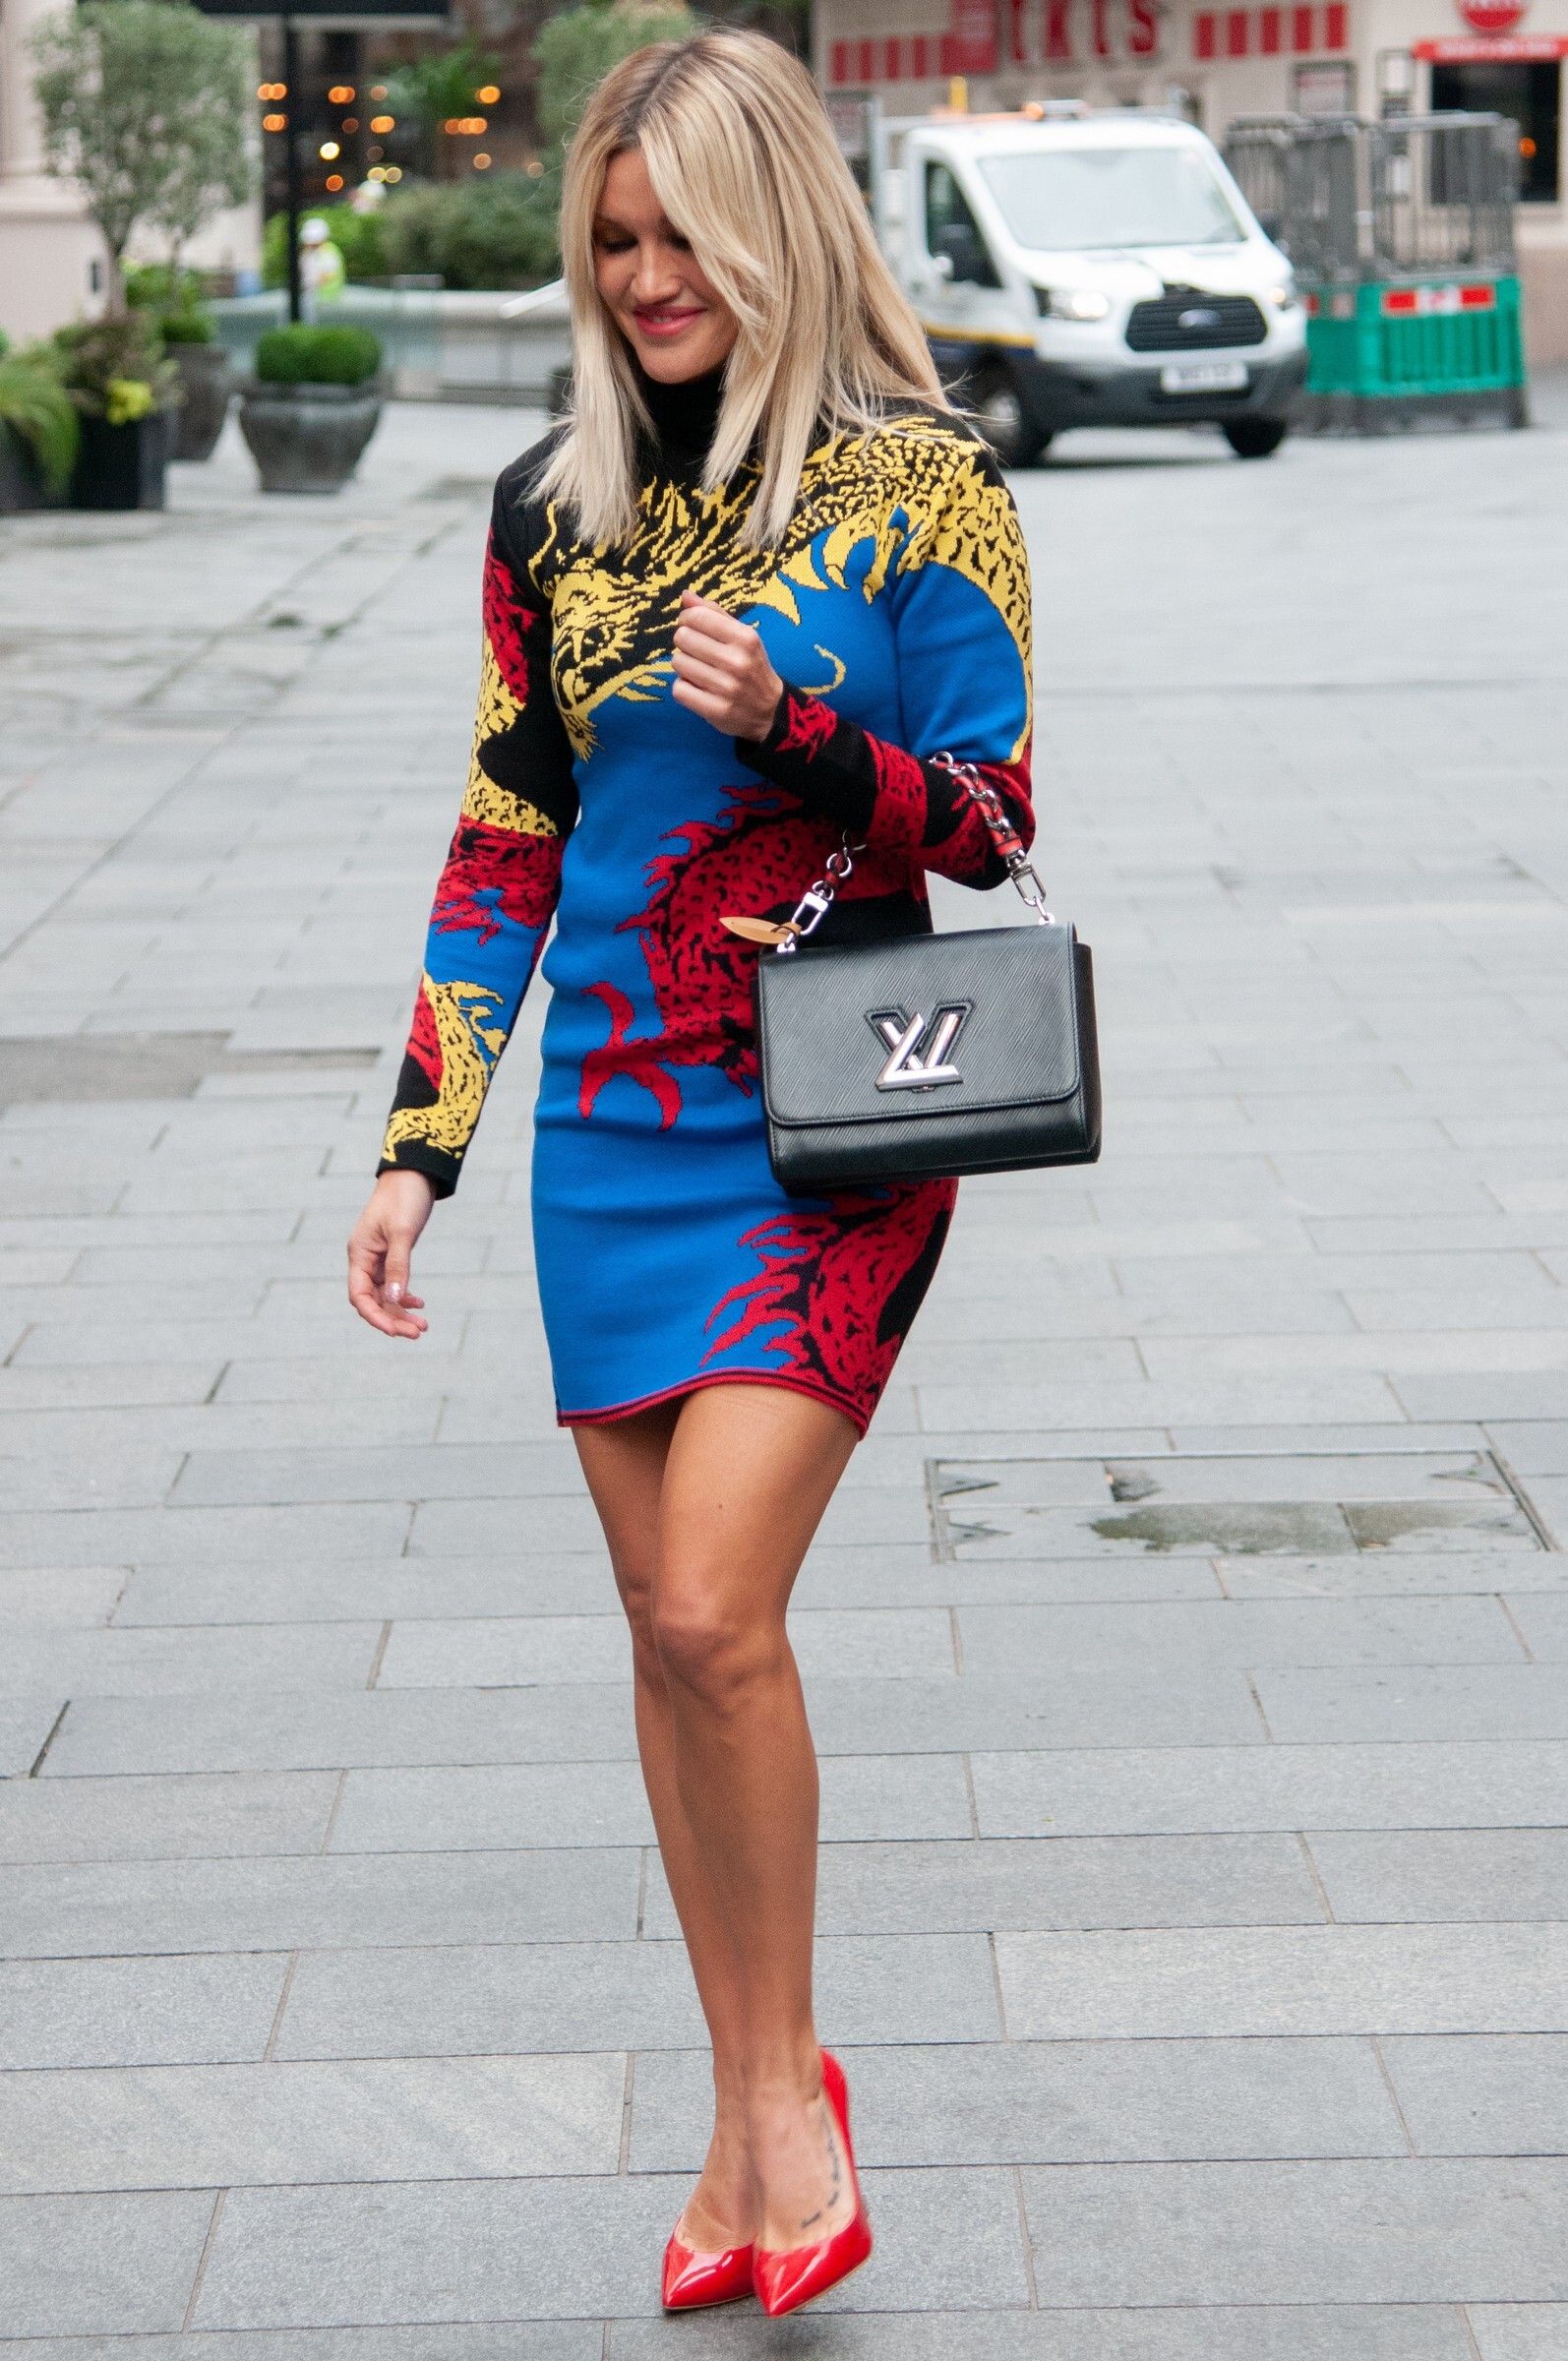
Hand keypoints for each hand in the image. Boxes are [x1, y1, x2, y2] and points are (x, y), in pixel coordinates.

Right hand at [347, 1169, 435, 1339]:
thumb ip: (399, 1266)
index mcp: (359, 1254)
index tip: (395, 1332)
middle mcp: (364, 1259)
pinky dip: (406, 1296)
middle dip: (393, 1319)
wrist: (413, 1174)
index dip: (375, 1317)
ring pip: (385, 1295)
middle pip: (373, 1300)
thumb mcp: (402, 1232)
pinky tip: (421, 1304)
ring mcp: (377, 1258)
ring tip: (424, 1326)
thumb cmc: (404, 1198)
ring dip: (402, 1312)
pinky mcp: (391, 1255)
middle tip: (418, 1332)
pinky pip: (394, 1284)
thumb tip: (397, 1299)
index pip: (359, 1296)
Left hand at [671, 591, 782, 740]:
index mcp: (745, 638)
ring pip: (678, 663)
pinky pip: (679, 690)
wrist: (770, 710)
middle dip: (685, 643)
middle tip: (697, 652)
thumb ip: (714, 614)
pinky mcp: (716, 710)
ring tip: (699, 671)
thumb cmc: (751, 667)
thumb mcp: (742, 637)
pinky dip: (684, 688)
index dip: (687, 619)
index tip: (692, 627)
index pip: (697, 616)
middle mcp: (737, 661)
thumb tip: (685, 595)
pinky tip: (697, 688)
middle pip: (683, 638)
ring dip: (684, 667)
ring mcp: (727, 688)